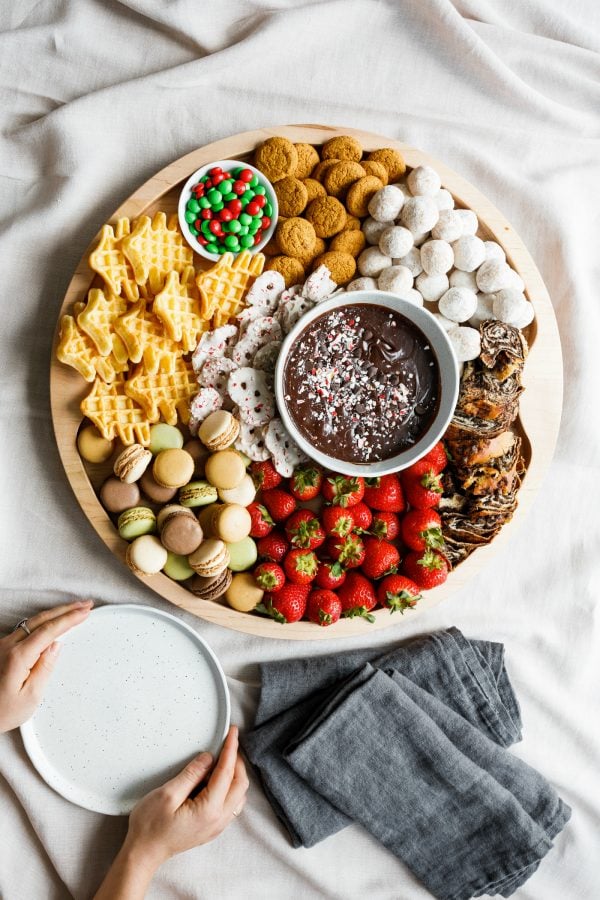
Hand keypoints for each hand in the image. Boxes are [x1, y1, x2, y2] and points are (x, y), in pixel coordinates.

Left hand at [0, 600, 93, 732]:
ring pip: (33, 621)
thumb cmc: (1, 711)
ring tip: (72, 610)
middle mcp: (7, 646)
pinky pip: (26, 627)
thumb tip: (56, 647)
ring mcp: (2, 645)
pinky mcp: (1, 649)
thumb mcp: (30, 696)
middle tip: (84, 604)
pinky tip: (51, 621)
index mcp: (18, 656)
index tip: (84, 612)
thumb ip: (45, 668)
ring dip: (55, 613)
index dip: (69, 618)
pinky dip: (43, 621)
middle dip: (66, 609)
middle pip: (42, 619)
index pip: (49, 630)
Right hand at [123, 725, 248, 870]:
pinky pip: (231, 803)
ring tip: (223, 758)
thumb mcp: (167, 794)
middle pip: (240, 784)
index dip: (231, 749)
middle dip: (237, 760)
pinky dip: (230, 787)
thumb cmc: (150, 826)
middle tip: (229, 743)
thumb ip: (191, 775)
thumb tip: (208, 758)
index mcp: (210, 809)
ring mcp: (217, 826)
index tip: (233, 732)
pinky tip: (217, 779)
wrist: (143, 853)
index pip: (227, 772)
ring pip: (239, 794)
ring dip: (235, 774)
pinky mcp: (212, 827)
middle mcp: (219, 819)